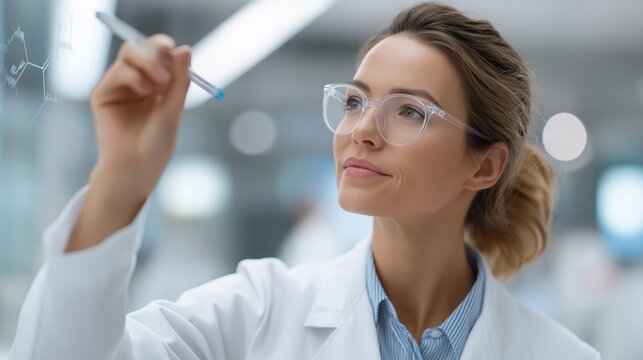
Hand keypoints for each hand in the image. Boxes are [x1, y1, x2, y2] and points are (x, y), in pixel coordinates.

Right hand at [65, 34, 190, 251]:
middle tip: (166, 66)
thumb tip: (185, 49)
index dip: (162, 45)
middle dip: (154, 51)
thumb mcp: (174, 108)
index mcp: (157, 83)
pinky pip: (117, 72)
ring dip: (148, 63)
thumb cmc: (158, 142)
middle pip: (140, 48)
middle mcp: (137, 81)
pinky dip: (134, 76)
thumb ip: (180, 80)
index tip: (172, 47)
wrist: (137, 166)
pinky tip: (143, 92)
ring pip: (129, 55)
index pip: (158, 54)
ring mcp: (119, 86)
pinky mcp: (103, 94)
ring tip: (160, 85)